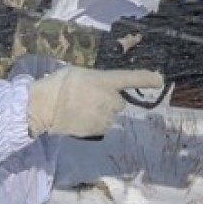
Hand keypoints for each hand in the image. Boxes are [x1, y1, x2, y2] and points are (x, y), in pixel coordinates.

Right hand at [25, 67, 163, 137]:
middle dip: (109, 100)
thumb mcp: (80, 73)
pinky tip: (80, 118)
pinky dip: (94, 123)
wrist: (42, 107)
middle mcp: (110, 99)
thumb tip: (102, 85)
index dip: (147, 79)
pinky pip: (102, 125)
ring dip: (101, 112)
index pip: (131, 78)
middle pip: (119, 101)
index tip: (159, 80)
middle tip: (90, 97)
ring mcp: (105, 116)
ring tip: (81, 108)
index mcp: (105, 81)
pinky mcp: (98, 130)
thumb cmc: (58, 84)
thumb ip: (97, 80)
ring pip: (110, 114)